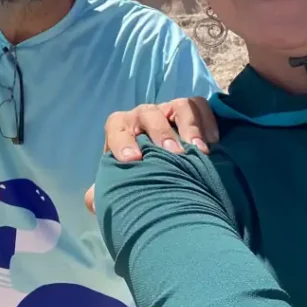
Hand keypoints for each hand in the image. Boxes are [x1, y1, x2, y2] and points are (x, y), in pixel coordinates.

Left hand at [84, 97, 218, 213]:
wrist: (163, 165)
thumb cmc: (139, 173)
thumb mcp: (122, 181)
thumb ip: (106, 190)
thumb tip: (92, 201)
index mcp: (122, 128)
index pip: (117, 127)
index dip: (122, 141)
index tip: (133, 160)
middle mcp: (144, 115)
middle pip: (149, 113)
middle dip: (161, 133)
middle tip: (174, 154)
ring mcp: (169, 110)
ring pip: (178, 105)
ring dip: (189, 126)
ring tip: (199, 150)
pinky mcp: (192, 110)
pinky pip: (199, 105)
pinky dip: (207, 120)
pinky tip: (214, 142)